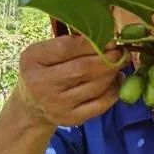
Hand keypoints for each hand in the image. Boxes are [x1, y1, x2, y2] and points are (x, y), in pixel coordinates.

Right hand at [14, 35, 129, 127]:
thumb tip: (104, 34)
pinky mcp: (72, 118)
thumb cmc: (43, 71)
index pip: (66, 48)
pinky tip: (118, 79)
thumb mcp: (44, 53)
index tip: (110, 39)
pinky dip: (115, 89)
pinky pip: (102, 103)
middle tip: (121, 52)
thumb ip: (68, 43)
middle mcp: (42, 85)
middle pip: (83, 69)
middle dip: (107, 58)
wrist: (31, 106)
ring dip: (113, 72)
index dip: (92, 43)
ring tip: (119, 63)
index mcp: (33, 61)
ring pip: (96, 86)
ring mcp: (58, 105)